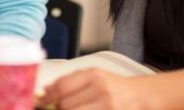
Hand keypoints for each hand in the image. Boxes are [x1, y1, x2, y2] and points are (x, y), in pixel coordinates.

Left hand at [39, 69, 154, 109]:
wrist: (142, 96)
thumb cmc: (116, 87)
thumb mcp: (95, 76)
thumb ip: (71, 81)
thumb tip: (46, 90)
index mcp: (94, 76)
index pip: (62, 86)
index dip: (47, 97)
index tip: (41, 101)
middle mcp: (101, 91)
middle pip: (66, 105)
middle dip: (58, 108)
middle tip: (56, 107)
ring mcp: (107, 107)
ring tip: (72, 108)